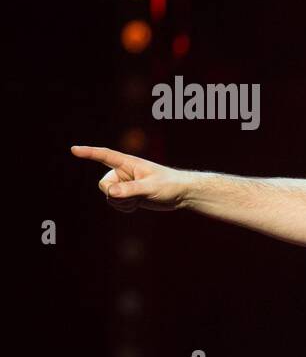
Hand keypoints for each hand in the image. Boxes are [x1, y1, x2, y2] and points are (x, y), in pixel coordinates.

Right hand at [71, 144, 192, 212]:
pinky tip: (137, 205)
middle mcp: (122, 172)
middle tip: (134, 196)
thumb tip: (110, 193)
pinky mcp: (127, 195)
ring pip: (108, 196)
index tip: (74, 149)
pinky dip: (124, 207)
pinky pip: (114, 204)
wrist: (181, 194)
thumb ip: (130, 190)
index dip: (89, 153)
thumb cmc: (169, 184)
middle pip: (104, 185)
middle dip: (115, 194)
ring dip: (122, 202)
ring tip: (139, 199)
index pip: (104, 156)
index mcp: (128, 163)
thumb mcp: (150, 187)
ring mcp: (124, 184)